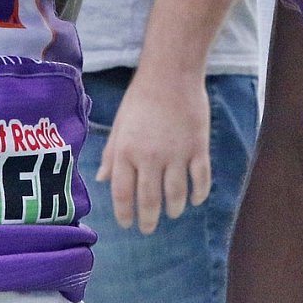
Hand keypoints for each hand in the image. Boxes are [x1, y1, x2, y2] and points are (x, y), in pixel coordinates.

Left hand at [95, 68, 210, 233]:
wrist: (171, 74)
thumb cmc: (140, 98)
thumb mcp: (119, 125)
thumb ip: (111, 154)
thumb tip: (101, 180)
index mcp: (126, 152)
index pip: (122, 194)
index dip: (124, 214)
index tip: (127, 224)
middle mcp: (150, 157)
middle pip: (149, 200)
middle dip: (148, 219)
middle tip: (148, 228)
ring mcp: (176, 154)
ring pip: (176, 195)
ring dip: (173, 209)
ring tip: (172, 213)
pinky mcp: (198, 148)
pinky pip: (201, 180)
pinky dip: (198, 194)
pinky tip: (195, 199)